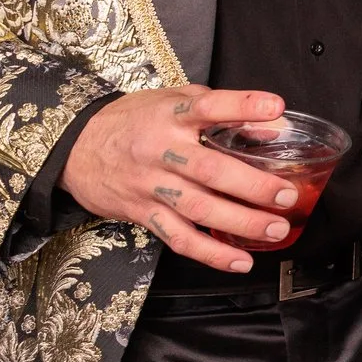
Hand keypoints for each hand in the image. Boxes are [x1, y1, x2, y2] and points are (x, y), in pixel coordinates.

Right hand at [61, 87, 299, 273]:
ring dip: (241, 223)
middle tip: (287, 195)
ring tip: (275, 229)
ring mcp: (151, 186)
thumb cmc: (135, 120)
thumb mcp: (173, 99)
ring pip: (198, 209)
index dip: (243, 107)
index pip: (208, 106)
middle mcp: (162, 151)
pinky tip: (240, 261)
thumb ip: (221, 108)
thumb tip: (275, 125)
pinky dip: (210, 253)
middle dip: (253, 185)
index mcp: (171, 115)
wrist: (74, 148)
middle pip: (210, 170)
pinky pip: (179, 238)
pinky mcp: (143, 214)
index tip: (276, 107)